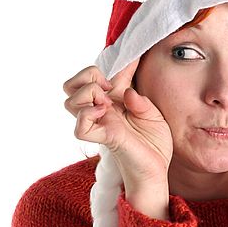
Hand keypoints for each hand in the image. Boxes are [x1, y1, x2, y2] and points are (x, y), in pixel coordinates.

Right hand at [63, 61, 172, 190]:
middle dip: (87, 75)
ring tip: (107, 101)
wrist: (157, 169)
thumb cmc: (154, 144)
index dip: (118, 62)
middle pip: (72, 85)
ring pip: (70, 101)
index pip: (104, 75)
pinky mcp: (103, 138)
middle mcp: (102, 111)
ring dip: (87, 92)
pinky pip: (79, 127)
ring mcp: (100, 124)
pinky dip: (87, 114)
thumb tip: (127, 92)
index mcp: (114, 102)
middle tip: (109, 87)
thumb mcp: (154, 115)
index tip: (136, 57)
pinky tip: (104, 112)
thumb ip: (141, 100)